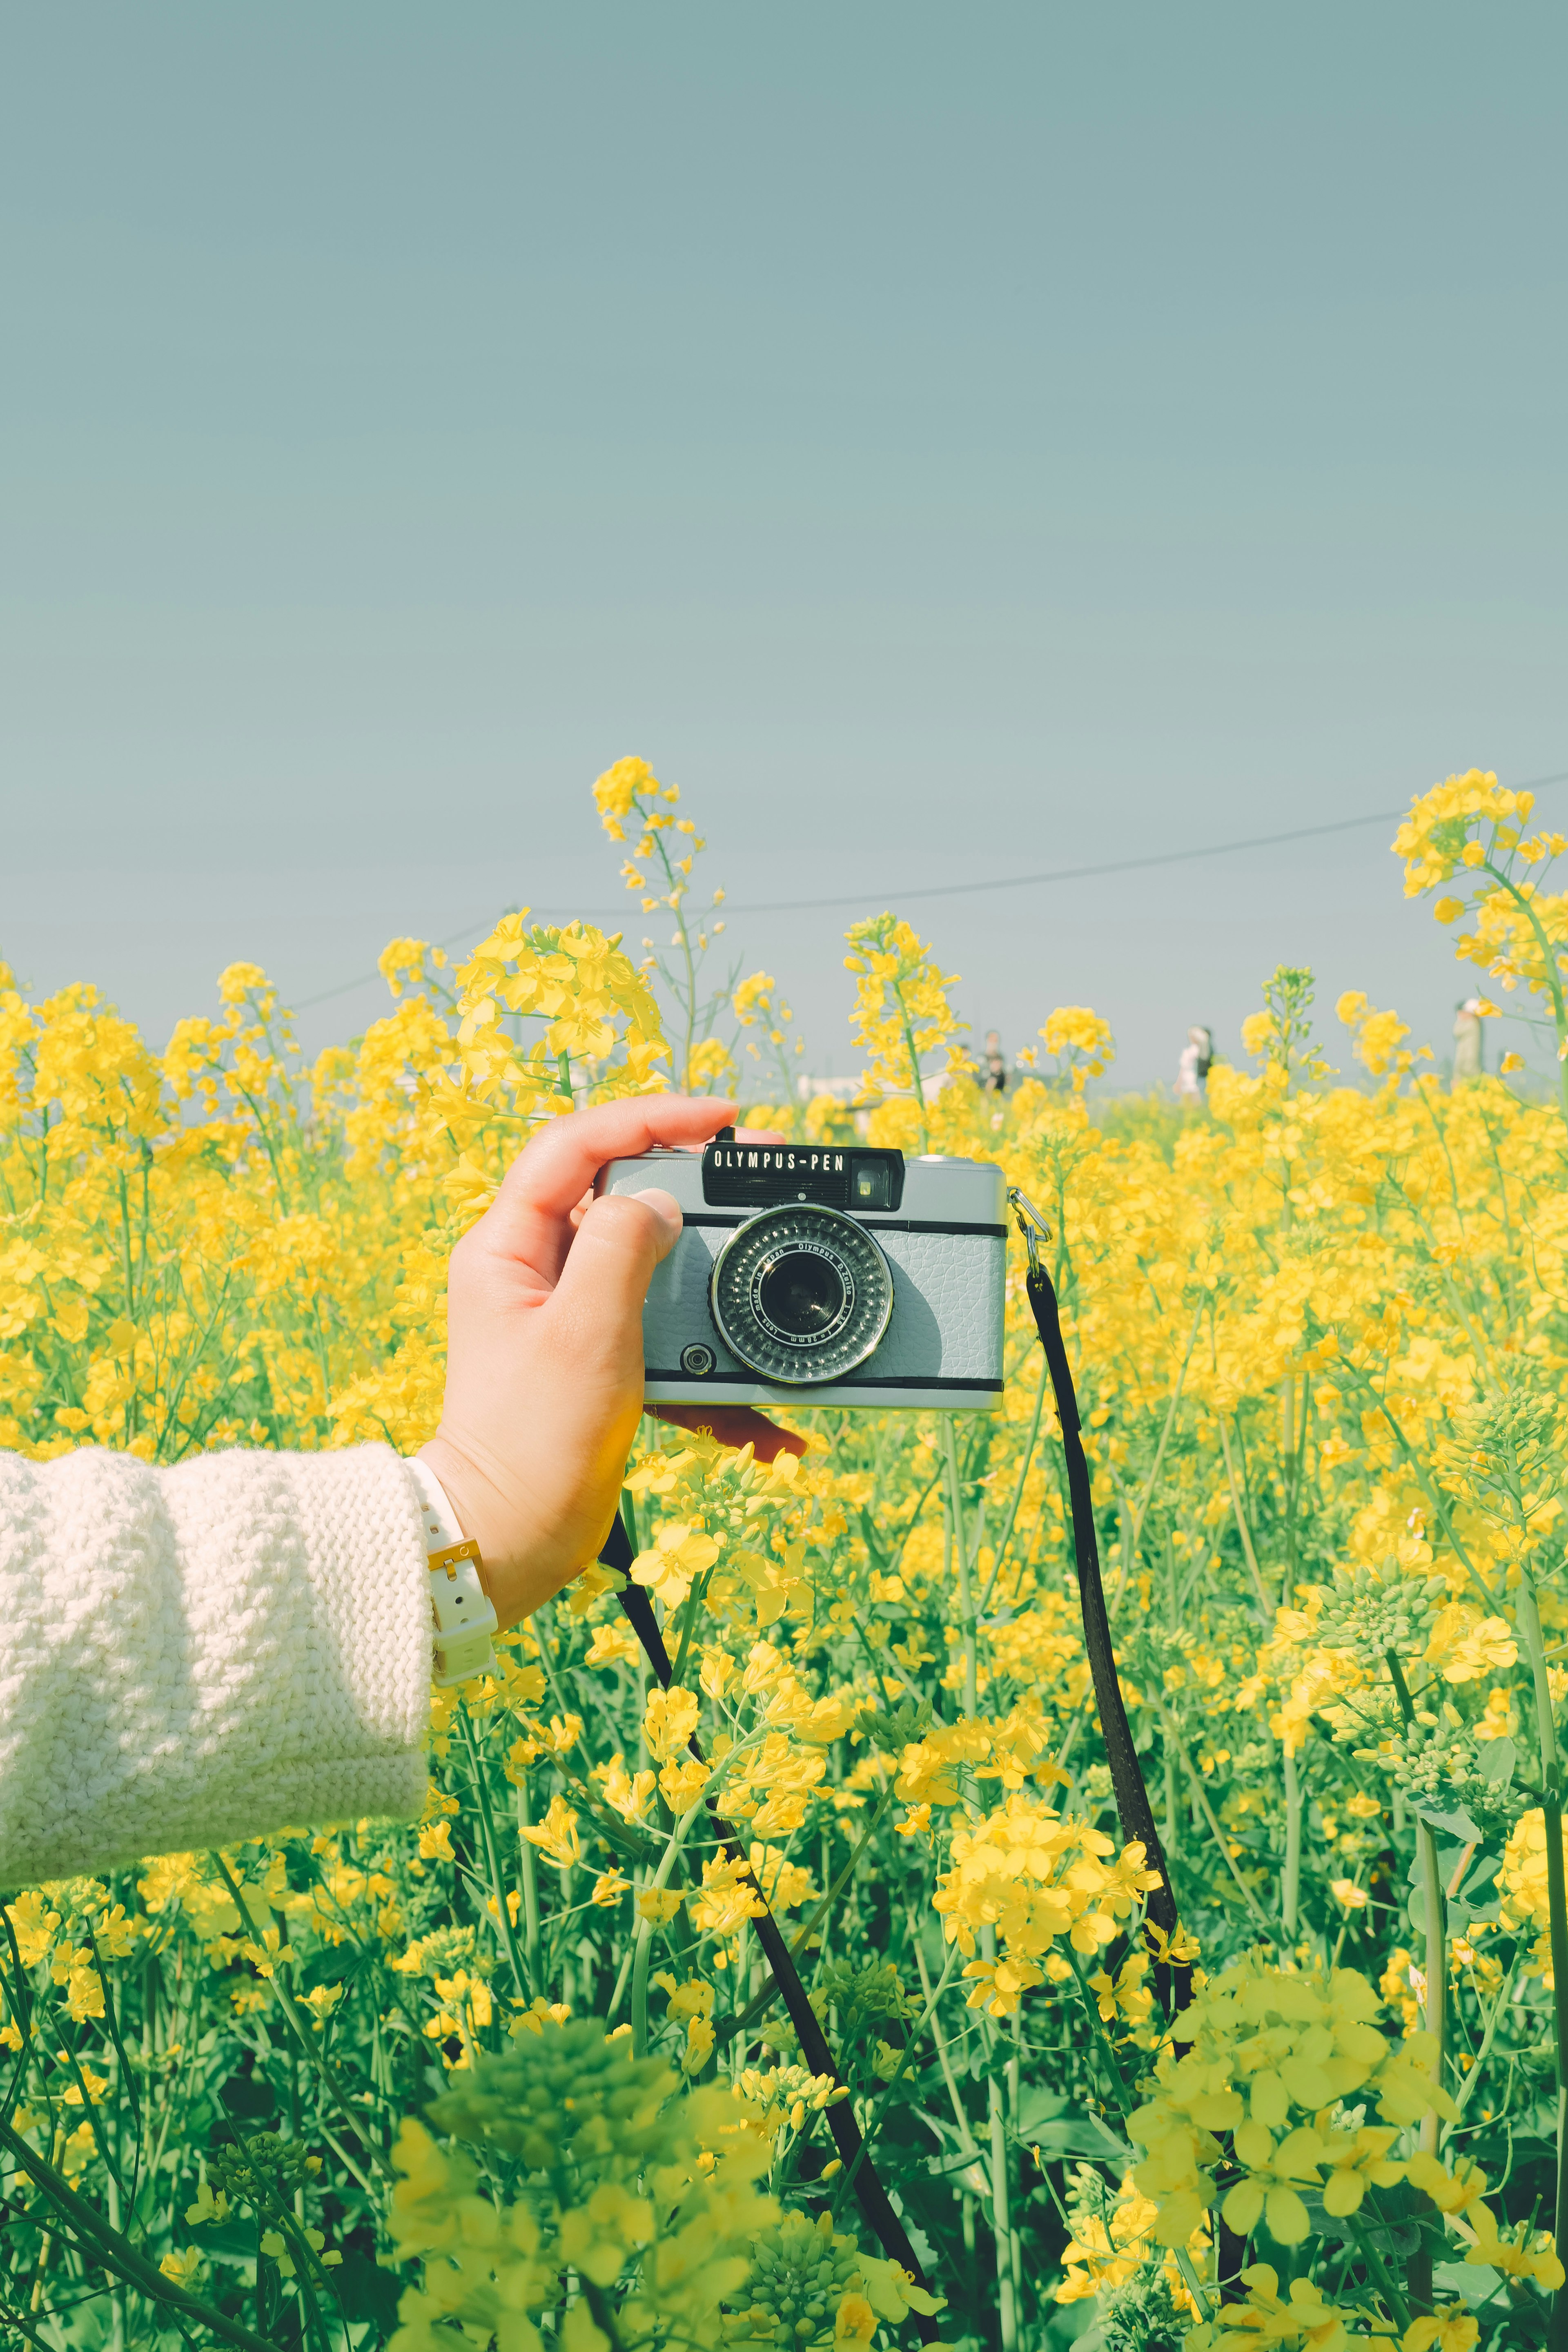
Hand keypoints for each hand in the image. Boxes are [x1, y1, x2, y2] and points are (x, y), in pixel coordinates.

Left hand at [419, 1098, 804, 1626]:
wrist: (510, 1542)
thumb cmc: (531, 1442)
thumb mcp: (586, 1331)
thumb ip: (622, 1247)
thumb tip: (658, 1202)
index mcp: (508, 1246)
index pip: (578, 1145)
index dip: (650, 1117)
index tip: (720, 1119)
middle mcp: (532, 1270)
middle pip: (623, 1196)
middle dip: (698, 1193)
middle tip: (760, 1179)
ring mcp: (565, 1317)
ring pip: (654, 1270)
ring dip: (713, 1289)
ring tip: (762, 1288)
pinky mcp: (596, 1363)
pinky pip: (665, 1339)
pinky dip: (711, 1369)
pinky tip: (754, 1413)